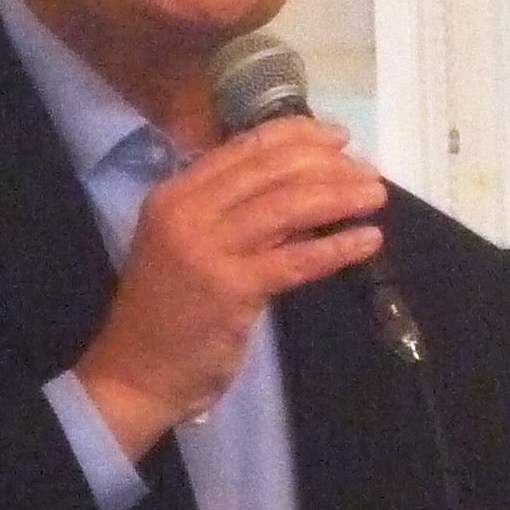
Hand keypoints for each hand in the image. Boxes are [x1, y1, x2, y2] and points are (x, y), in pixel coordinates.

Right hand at [75, 115, 385, 457]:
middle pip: (271, 171)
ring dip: (339, 196)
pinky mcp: (230, 289)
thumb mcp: (193, 246)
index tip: (338, 137)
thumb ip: (238, 215)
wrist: (134, 374)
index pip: (245, 149)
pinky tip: (368, 239)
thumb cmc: (168, 311)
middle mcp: (187, 211)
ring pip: (287, 207)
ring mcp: (206, 249)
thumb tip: (305, 188)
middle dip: (327, 164)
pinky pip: (296, 260)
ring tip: (375, 196)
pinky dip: (337, 247)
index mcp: (175, 193)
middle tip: (368, 170)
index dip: (297, 135)